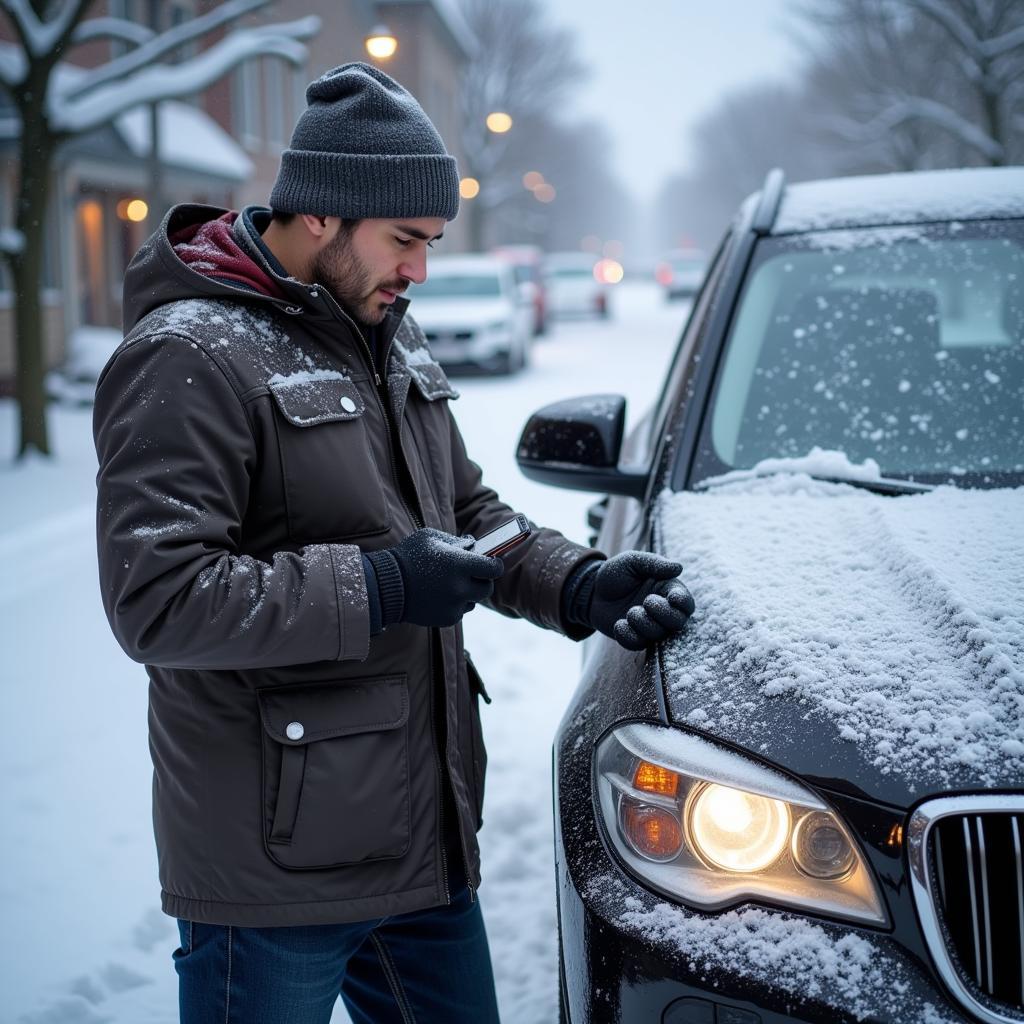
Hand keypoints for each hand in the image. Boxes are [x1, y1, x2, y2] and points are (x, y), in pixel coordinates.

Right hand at [388, 528, 504, 627]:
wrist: (387, 586)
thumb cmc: (409, 556)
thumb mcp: (431, 537)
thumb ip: (456, 541)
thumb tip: (473, 545)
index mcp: (459, 564)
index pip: (493, 568)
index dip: (494, 565)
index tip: (491, 562)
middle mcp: (459, 587)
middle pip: (487, 588)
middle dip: (482, 580)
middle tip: (472, 574)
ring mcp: (453, 606)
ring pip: (473, 601)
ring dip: (468, 593)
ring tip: (450, 584)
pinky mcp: (446, 619)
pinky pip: (460, 611)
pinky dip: (455, 604)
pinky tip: (440, 595)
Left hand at [587, 551, 694, 650]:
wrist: (592, 590)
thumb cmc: (616, 573)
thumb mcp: (631, 561)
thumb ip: (654, 563)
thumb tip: (678, 568)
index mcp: (667, 590)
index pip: (686, 603)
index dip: (683, 602)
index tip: (671, 597)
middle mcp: (662, 610)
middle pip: (678, 622)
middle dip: (664, 614)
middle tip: (647, 602)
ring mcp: (649, 625)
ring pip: (658, 634)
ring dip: (644, 623)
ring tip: (630, 612)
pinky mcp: (635, 637)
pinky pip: (638, 644)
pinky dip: (629, 636)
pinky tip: (619, 623)